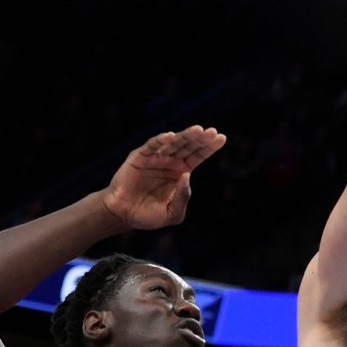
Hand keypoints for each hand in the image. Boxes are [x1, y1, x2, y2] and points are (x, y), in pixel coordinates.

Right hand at [102, 125, 225, 230]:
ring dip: (185, 136)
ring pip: (173, 143)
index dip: (209, 147)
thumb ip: (183, 197)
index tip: (222, 138)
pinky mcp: (139, 157)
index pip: (198, 156)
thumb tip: (186, 175)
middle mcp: (170, 162)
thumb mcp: (173, 213)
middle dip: (201, 138)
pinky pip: (151, 146)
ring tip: (198, 130)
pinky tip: (171, 136)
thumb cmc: (149, 216)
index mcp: (181, 172)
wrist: (124, 215)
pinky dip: (160, 141)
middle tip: (212, 132)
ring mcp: (155, 158)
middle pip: (189, 146)